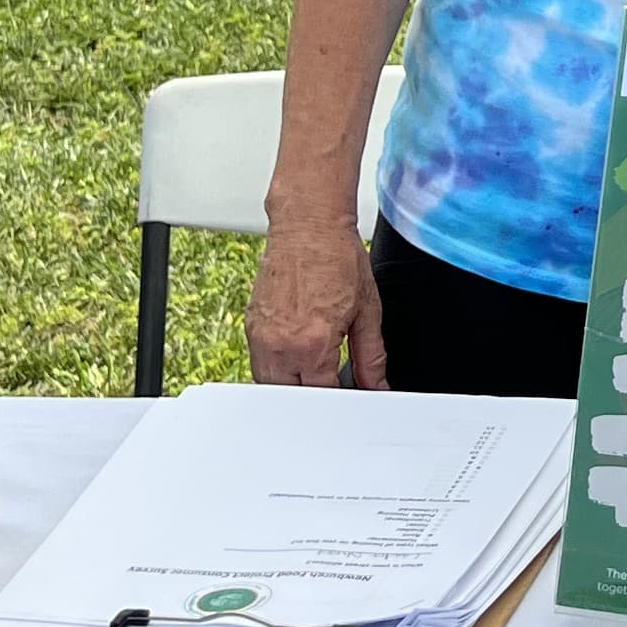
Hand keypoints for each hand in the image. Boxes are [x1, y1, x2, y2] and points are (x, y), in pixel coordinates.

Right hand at [247, 216, 387, 388]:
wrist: (309, 225)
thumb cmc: (337, 258)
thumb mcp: (367, 311)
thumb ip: (371, 356)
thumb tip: (375, 384)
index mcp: (314, 344)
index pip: (323, 396)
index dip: (340, 401)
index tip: (348, 395)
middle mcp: (282, 344)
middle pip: (292, 398)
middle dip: (312, 397)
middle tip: (331, 382)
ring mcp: (262, 337)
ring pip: (270, 385)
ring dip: (291, 385)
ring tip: (313, 369)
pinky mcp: (251, 326)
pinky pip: (259, 364)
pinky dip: (276, 368)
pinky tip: (295, 356)